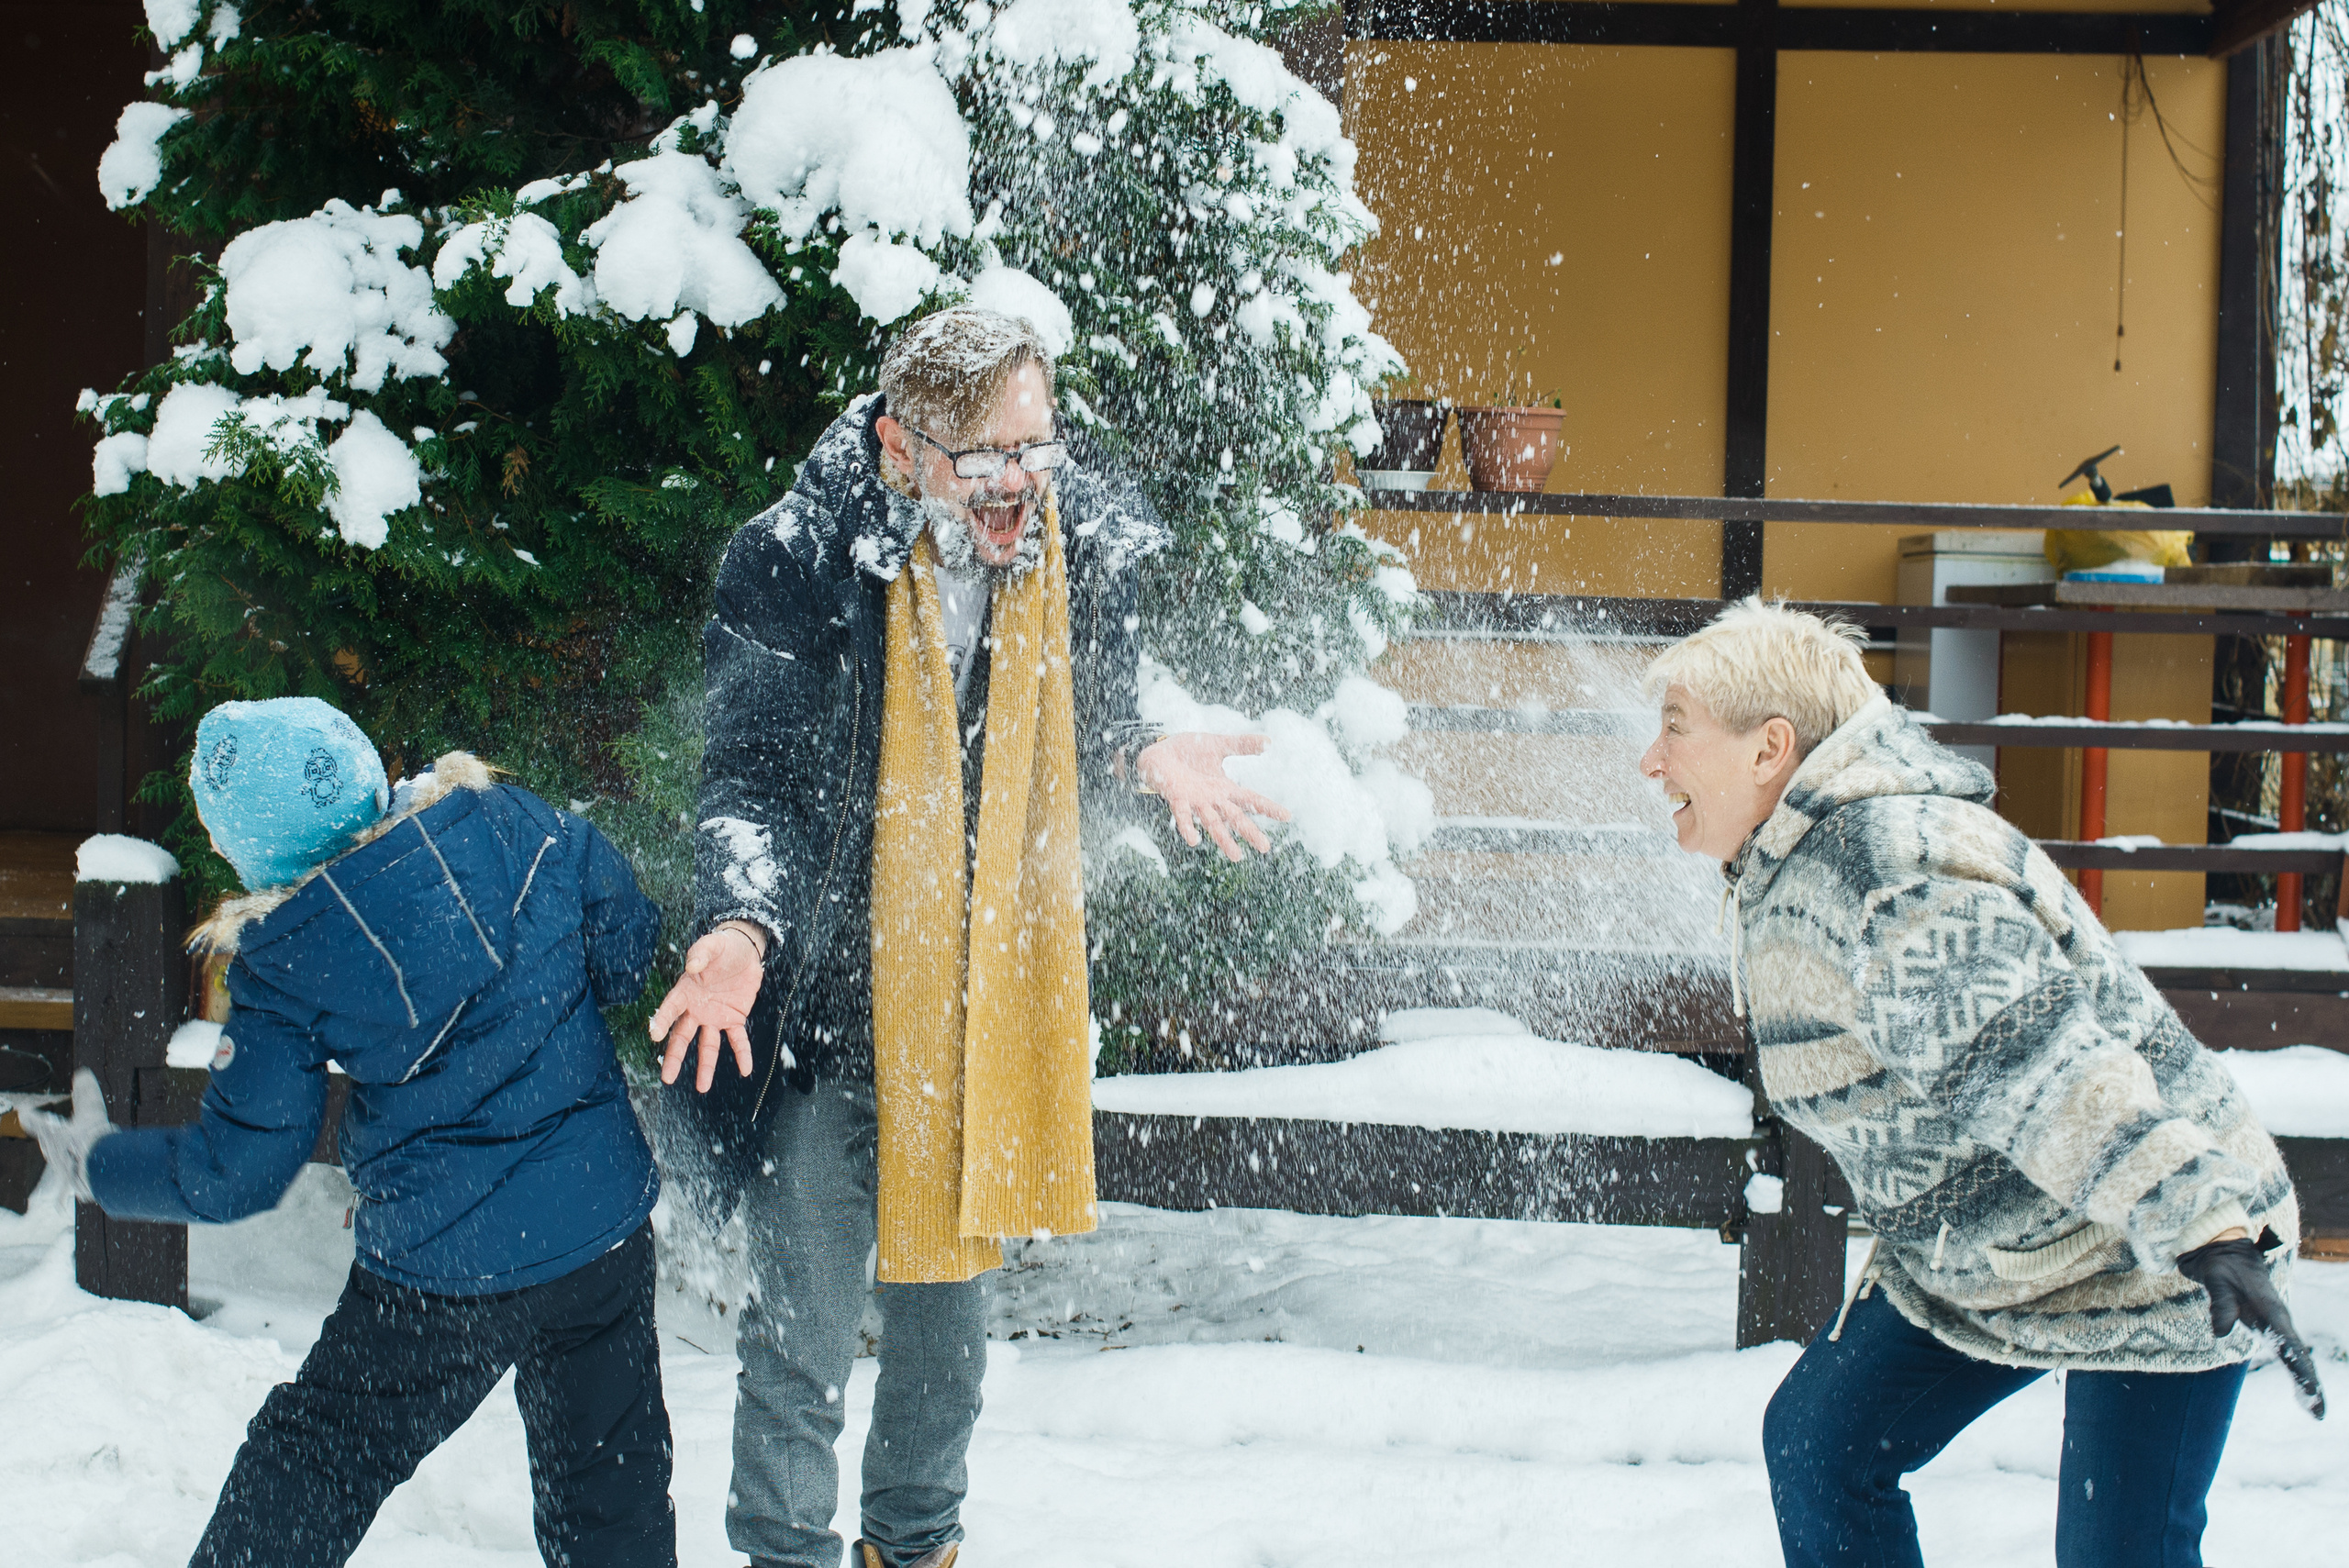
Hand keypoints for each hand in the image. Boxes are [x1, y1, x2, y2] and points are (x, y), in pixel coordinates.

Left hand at [19, 1068, 113, 1202]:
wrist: (98, 1169)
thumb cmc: (90, 1137)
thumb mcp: (91, 1108)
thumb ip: (86, 1091)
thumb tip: (82, 1072)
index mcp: (54, 1133)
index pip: (37, 1121)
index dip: (30, 1115)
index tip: (21, 1111)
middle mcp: (53, 1153)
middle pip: (47, 1144)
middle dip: (47, 1139)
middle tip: (47, 1136)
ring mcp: (62, 1170)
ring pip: (59, 1165)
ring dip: (62, 1164)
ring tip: (66, 1164)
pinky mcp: (73, 1186)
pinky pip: (67, 1191)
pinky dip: (65, 1197)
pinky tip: (60, 1208)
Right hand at [649, 925, 764, 1092]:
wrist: (744, 951)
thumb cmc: (722, 947)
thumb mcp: (712, 945)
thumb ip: (701, 953)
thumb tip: (692, 966)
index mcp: (685, 992)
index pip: (670, 1009)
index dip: (662, 1020)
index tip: (654, 1035)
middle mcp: (696, 1009)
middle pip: (683, 1037)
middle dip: (675, 1057)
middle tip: (667, 1078)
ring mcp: (714, 1017)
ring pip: (707, 1045)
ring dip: (705, 1066)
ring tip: (702, 1088)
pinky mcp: (734, 1019)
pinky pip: (737, 1040)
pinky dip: (742, 1054)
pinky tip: (745, 1070)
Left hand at [1135, 732, 1292, 861]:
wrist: (1157, 751)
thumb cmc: (1187, 751)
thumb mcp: (1219, 744)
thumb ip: (1242, 745)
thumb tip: (1269, 742)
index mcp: (1223, 787)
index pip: (1250, 799)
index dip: (1267, 807)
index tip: (1287, 816)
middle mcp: (1211, 798)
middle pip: (1234, 817)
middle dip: (1250, 832)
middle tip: (1266, 848)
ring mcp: (1194, 801)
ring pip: (1212, 823)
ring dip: (1224, 840)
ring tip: (1237, 857)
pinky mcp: (1176, 797)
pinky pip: (1182, 815)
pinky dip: (1188, 827)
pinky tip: (1194, 841)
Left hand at [2178, 1234, 2326, 1418]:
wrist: (2226, 1252)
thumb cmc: (2221, 1266)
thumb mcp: (2217, 1279)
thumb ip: (2220, 1303)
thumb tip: (2220, 1333)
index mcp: (2270, 1312)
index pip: (2289, 1346)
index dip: (2300, 1372)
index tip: (2311, 1395)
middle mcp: (2278, 1320)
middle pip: (2298, 1356)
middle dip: (2308, 1384)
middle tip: (2318, 1413)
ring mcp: (2275, 1324)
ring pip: (2295, 1356)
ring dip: (2305, 1381)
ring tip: (2314, 1410)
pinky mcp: (2268, 1326)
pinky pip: (2286, 1352)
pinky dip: (2296, 1371)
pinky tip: (2300, 1391)